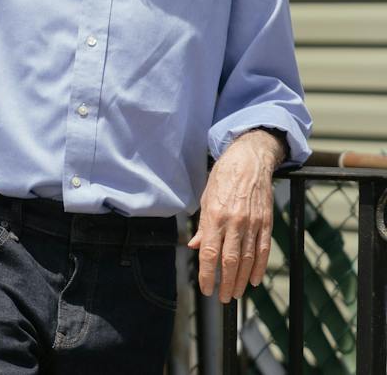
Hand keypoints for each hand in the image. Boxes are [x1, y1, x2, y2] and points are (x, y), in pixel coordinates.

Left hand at [189, 129, 283, 300]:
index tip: (206, 289)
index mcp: (214, 217)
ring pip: (247, 259)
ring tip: (236, 293)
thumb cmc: (222, 179)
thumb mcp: (205, 198)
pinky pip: (263, 250)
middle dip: (225, 283)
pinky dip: (258, 267)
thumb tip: (195, 247)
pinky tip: (253, 279)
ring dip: (241, 280)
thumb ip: (202, 226)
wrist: (248, 161)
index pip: (209, 253)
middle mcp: (233, 222)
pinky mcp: (266, 223)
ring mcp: (252, 224)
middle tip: (223, 298)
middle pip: (229, 261)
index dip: (207, 275)